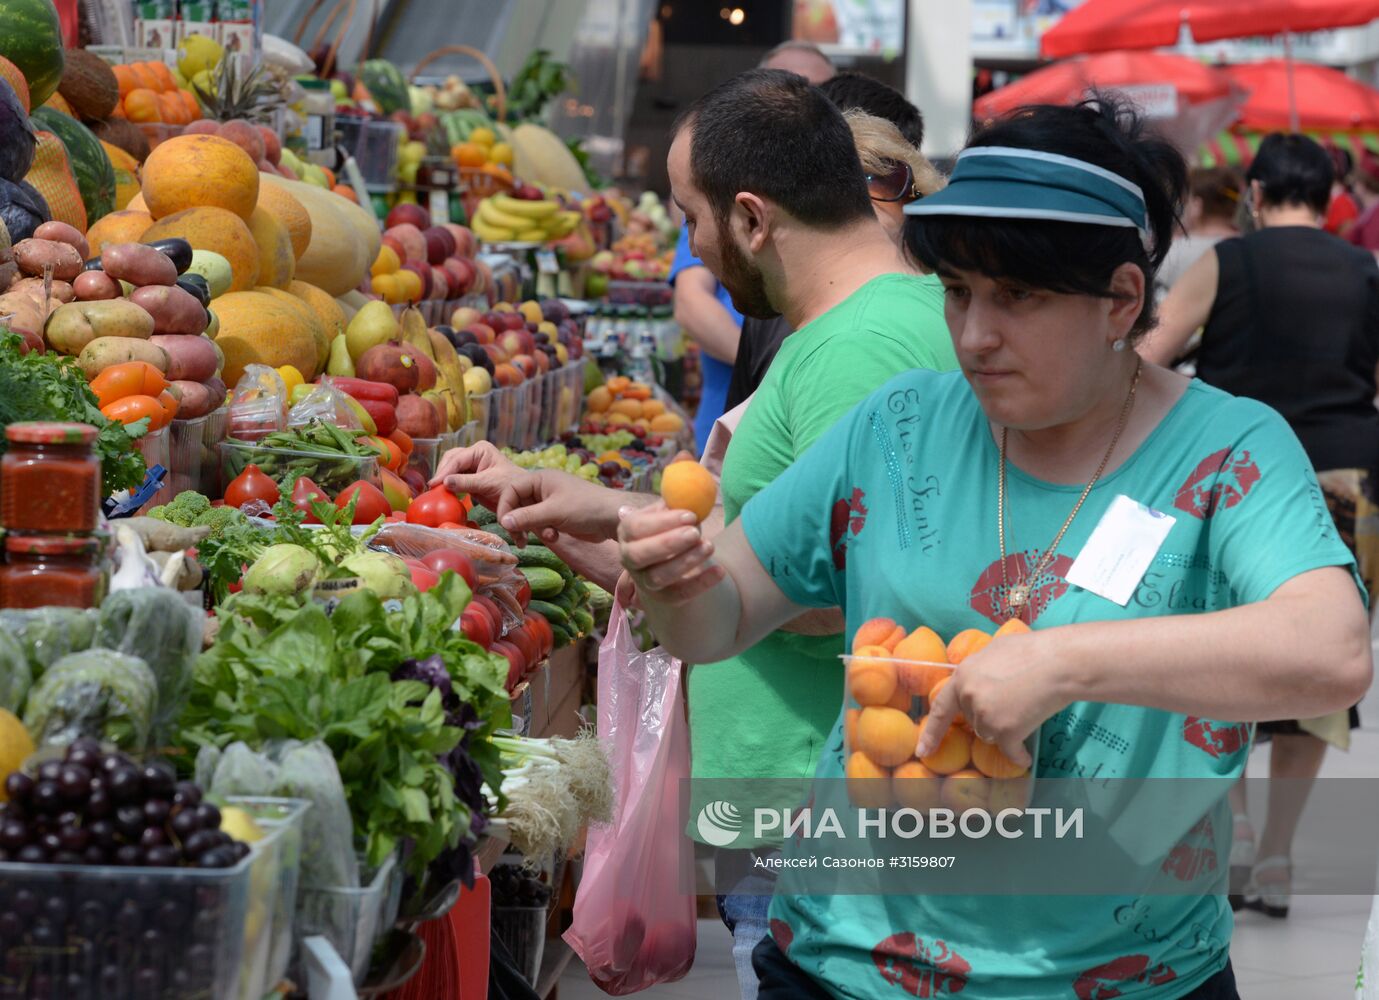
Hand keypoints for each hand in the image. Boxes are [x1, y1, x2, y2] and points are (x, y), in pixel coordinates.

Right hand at [430, 442, 520, 509]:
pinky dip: (448, 487)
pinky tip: (442, 494)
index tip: (435, 484)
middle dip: (442, 474)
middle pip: (450, 461)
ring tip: (435, 492)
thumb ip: (466, 482)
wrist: (522, 498)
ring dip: (443, 480)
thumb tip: (444, 482)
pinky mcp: (469, 479)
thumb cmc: (511, 485)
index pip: (457, 459)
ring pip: (450, 470)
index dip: (445, 471)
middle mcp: (473, 455)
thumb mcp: (489, 483)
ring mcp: (470, 467)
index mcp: (480, 450)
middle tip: (433, 488)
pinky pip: (454, 481)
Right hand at [492, 468, 643, 545]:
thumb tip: (503, 522)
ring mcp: (551, 502)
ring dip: (533, 528)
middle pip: (518, 504)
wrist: (612, 518)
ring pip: (528, 516)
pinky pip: (541, 523)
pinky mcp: (558, 515)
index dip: (505, 506)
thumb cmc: (584, 508)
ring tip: (547, 536)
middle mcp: (544, 488)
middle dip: (519, 522)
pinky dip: (544, 531)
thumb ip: (526, 517)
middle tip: (519, 539)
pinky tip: (555, 536)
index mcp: (541, 479)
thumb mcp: (553, 512)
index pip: (511, 489)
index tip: (505, 524)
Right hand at [618, 501, 723, 604]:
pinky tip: (720, 570)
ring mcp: (644, 580)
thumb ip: (676, 502)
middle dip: (669, 543)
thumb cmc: (670, 526)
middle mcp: (629, 558)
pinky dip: (701, 584)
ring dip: (685, 562)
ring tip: (709, 546)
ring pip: (659, 576)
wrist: (669, 556)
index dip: (663, 522)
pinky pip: (680, 595)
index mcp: (627, 531)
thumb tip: (690, 492)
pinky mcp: (663, 597)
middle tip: (694, 533)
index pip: (637, 527)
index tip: (690, 515)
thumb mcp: (669, 510)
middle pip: (641, 554)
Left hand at [914, 631, 1065, 769]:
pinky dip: (1018, 755)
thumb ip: (979, 670)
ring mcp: (985, 715)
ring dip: (1006, 730)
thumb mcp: (994, 650)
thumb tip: (976, 678)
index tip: (922, 751)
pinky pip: (1009, 752)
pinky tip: (1025, 756)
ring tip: (1027, 708)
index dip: (931, 732)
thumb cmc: (1032, 651)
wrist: (1058, 662)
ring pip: (990, 734)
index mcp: (962, 676)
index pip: (941, 709)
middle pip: (974, 721)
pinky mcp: (1005, 731)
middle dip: (992, 716)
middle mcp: (968, 697)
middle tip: (1016, 698)